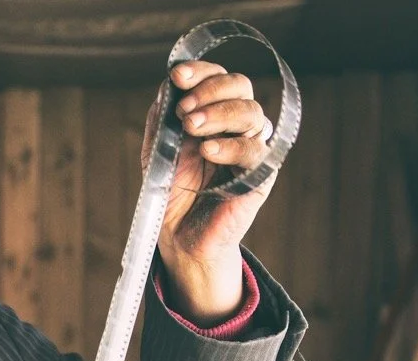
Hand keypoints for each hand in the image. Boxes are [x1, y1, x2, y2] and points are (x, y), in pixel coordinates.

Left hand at [141, 61, 276, 324]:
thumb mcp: (158, 145)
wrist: (176, 233)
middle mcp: (237, 126)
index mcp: (215, 112)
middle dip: (211, 90)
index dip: (202, 71)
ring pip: (252, 113)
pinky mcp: (259, 177)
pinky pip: (255, 151)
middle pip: (241, 86)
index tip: (177, 76)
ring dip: (218, 114)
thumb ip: (163, 114)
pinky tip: (207, 150)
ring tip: (190, 128)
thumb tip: (170, 82)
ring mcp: (251, 149)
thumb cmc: (170, 188)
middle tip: (183, 110)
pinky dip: (230, 146)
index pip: (219, 77)